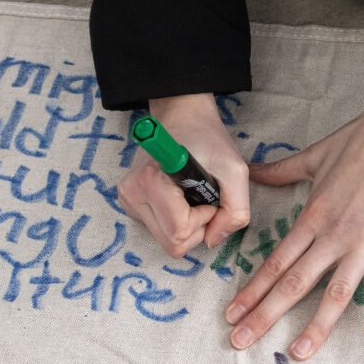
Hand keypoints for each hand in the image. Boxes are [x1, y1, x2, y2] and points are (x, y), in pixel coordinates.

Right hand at [117, 93, 249, 256]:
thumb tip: (214, 240)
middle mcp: (132, 194)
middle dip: (197, 228)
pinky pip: (160, 231)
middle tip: (204, 199)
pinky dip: (177, 222)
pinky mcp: (130, 205)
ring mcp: (128, 201)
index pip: (180, 232)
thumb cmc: (209, 141)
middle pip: (172, 243)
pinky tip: (181, 198)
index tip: (208, 194)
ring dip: (188, 226)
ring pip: (166, 241)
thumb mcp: (235, 171)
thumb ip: (235, 211)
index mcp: (150, 182)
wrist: (184, 120)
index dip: (204, 220)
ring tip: (192, 196)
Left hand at [225, 76, 363, 359]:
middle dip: (265, 316)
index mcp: (312, 216)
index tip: (232, 315)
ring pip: (336, 292)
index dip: (251, 291)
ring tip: (298, 353)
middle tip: (240, 343)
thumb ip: (280, 170)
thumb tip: (252, 171)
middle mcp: (334, 234)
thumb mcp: (313, 156)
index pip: (275, 262)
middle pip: (294, 284)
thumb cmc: (358, 141)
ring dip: (317, 325)